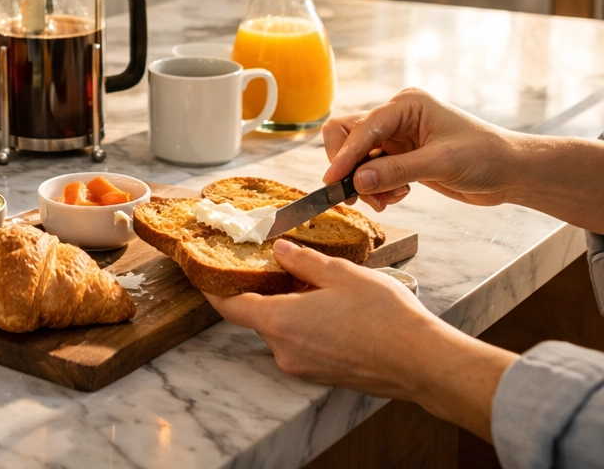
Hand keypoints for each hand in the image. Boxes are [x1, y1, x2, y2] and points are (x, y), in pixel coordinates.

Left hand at [206, 240, 437, 398]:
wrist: (422, 362)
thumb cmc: (384, 317)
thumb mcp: (339, 274)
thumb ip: (302, 260)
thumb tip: (277, 250)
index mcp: (280, 323)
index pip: (230, 306)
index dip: (212, 287)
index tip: (201, 271)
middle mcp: (285, 351)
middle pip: (257, 315)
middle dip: (260, 288)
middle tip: (267, 259)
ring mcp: (304, 366)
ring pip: (281, 327)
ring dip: (286, 303)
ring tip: (306, 276)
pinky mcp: (323, 373)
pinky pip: (300, 341)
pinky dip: (302, 320)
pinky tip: (325, 302)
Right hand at [321, 88, 518, 211]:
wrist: (511, 172)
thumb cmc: (485, 157)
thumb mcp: (441, 163)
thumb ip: (396, 171)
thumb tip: (356, 181)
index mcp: (406, 105)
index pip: (362, 126)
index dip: (345, 154)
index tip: (333, 181)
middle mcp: (396, 117)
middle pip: (349, 135)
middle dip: (349, 166)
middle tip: (355, 195)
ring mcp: (397, 137)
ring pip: (358, 157)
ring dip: (364, 182)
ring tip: (384, 201)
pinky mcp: (400, 156)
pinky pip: (371, 170)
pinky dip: (376, 187)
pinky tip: (397, 196)